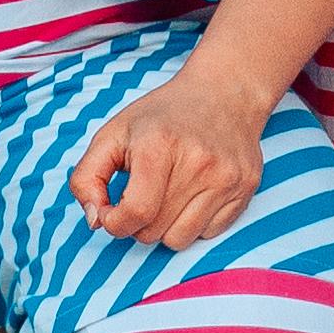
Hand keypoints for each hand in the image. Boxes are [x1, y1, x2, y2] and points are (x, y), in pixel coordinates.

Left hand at [67, 61, 271, 247]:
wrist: (226, 92)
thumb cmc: (163, 116)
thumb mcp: (113, 133)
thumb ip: (87, 177)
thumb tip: (95, 220)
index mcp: (160, 146)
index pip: (135, 214)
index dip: (114, 222)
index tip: (112, 210)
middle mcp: (199, 163)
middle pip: (153, 232)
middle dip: (139, 221)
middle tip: (143, 192)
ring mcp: (226, 177)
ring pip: (180, 240)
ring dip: (166, 226)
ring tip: (168, 194)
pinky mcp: (246, 189)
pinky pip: (209, 235)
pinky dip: (194, 222)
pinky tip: (194, 193)